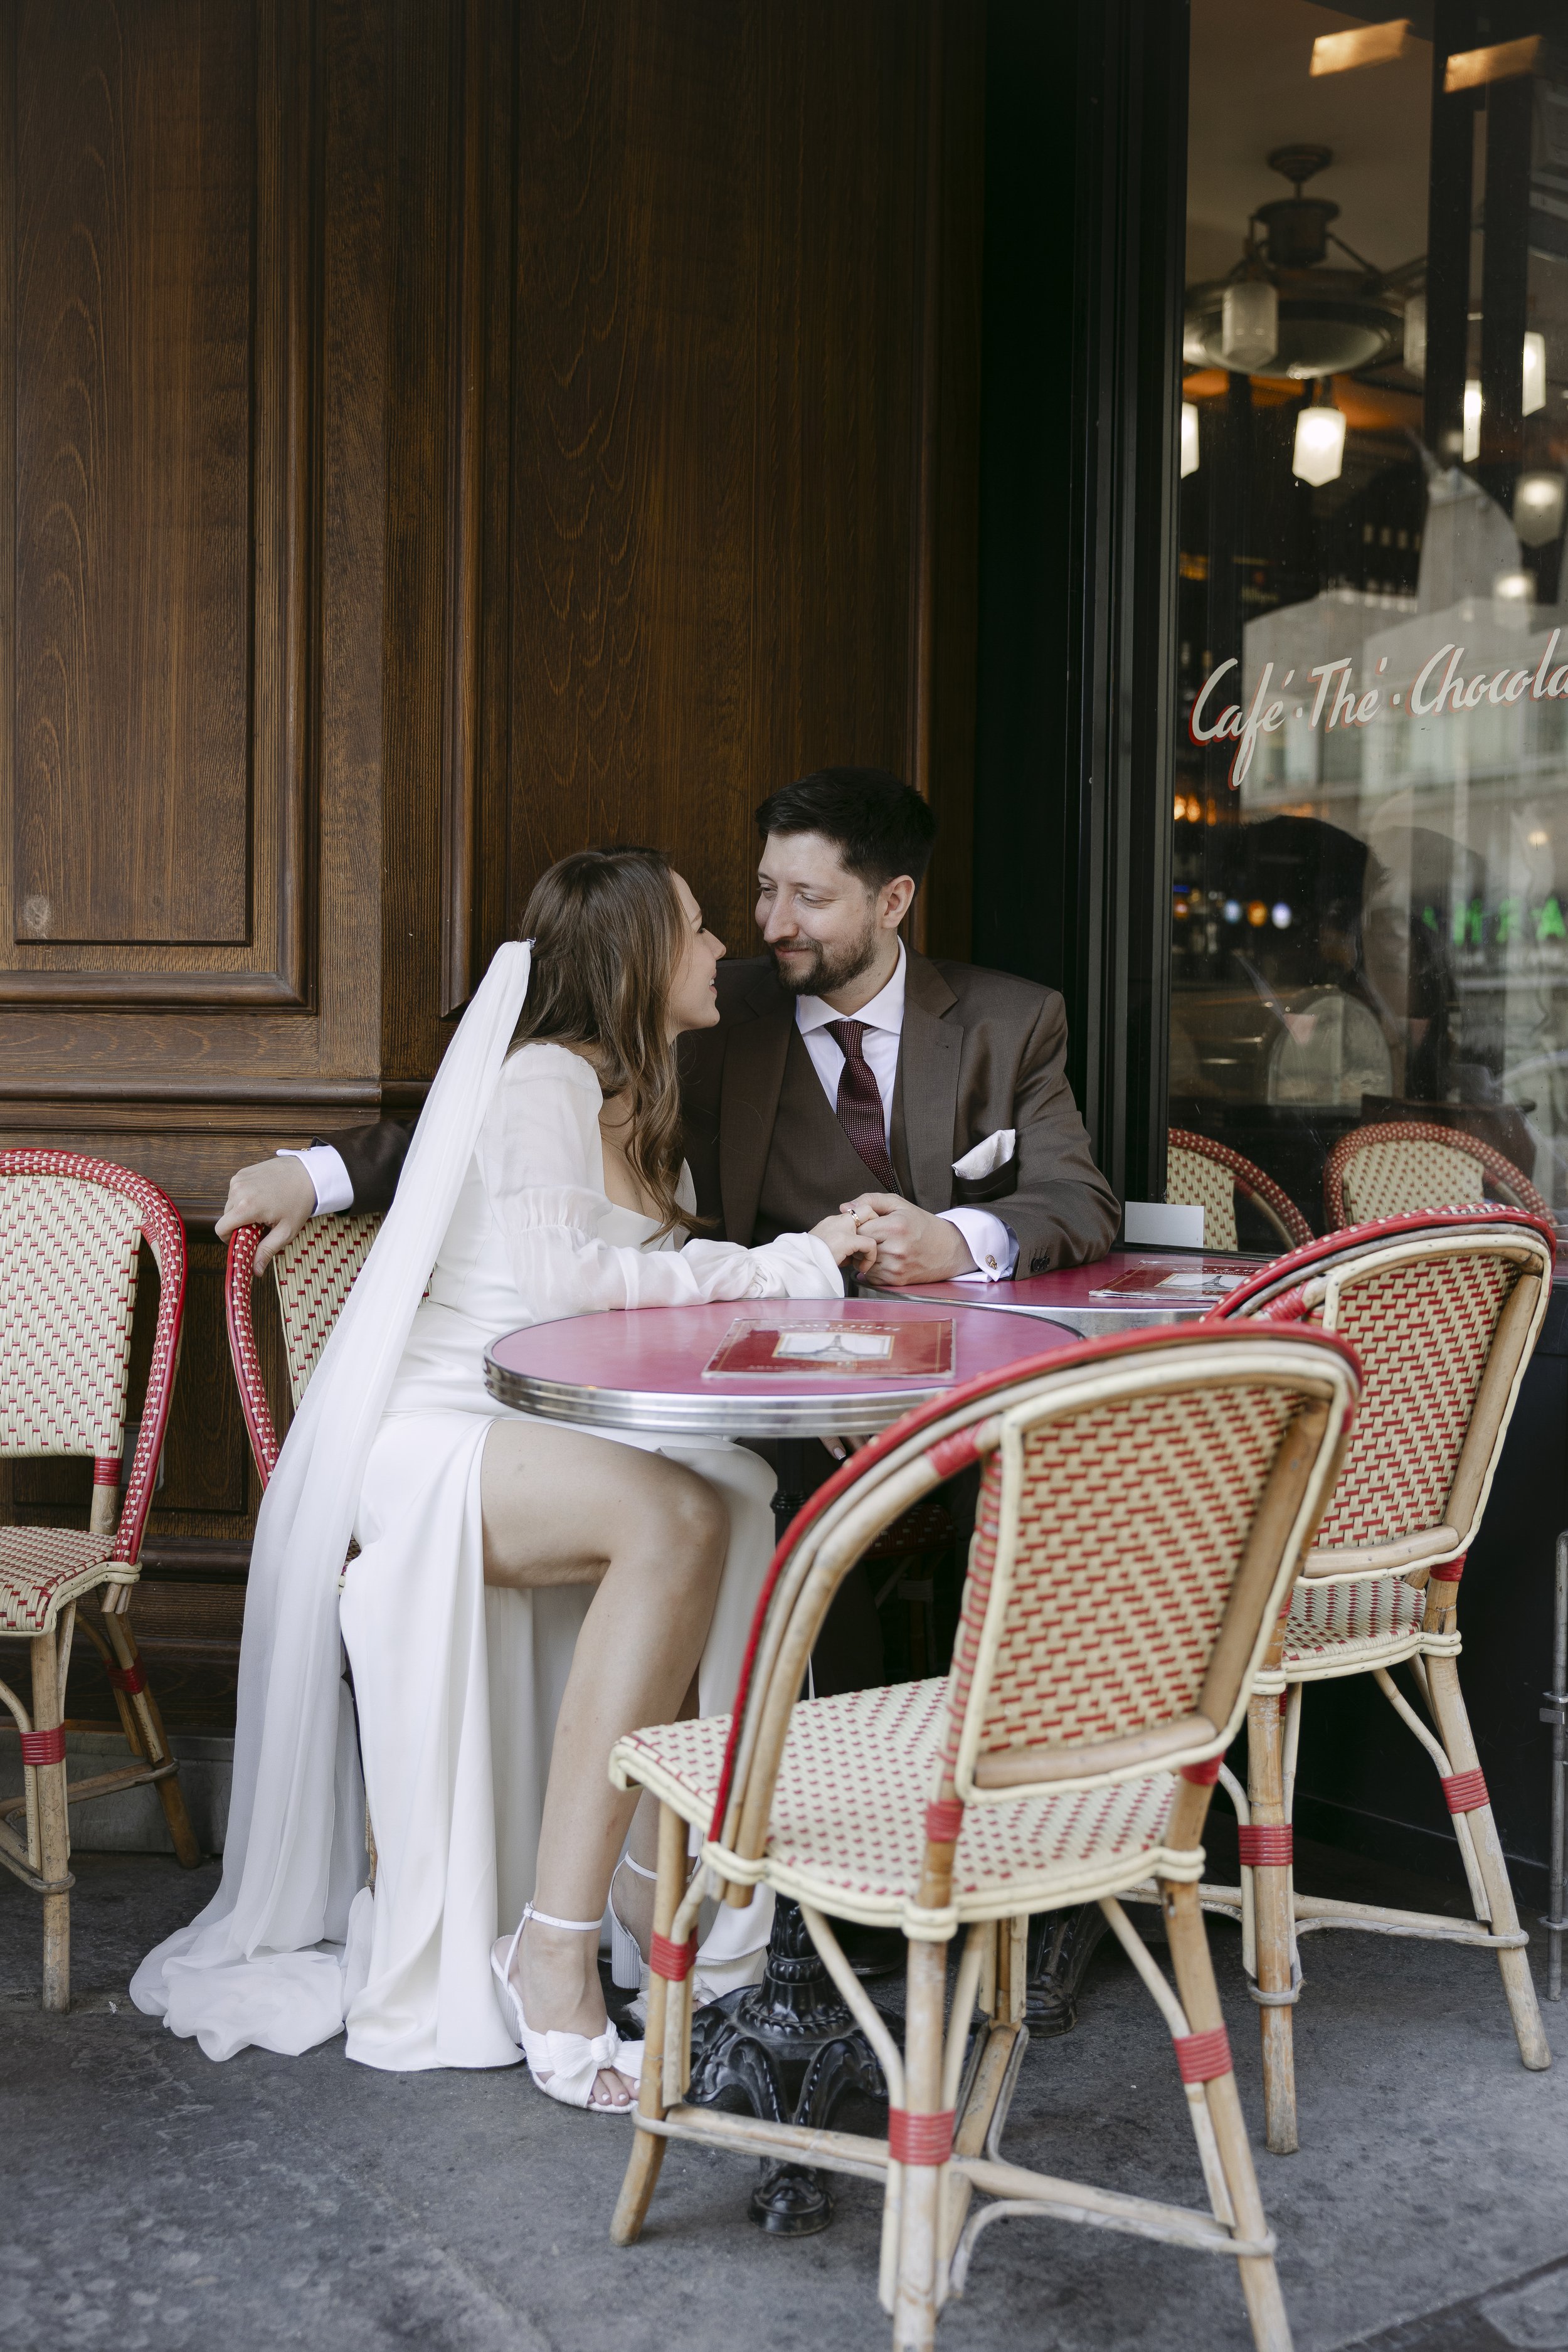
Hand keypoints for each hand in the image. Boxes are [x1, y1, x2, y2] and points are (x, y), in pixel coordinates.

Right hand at [215, 1156, 317, 1274]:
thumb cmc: (299, 1202)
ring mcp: (239, 1179)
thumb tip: (255, 1271)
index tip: (243, 1241)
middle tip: (260, 1225)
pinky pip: (236, 1191)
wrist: (309, 1174)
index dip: (229, 1239)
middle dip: (239, 1225)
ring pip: (230, 1204)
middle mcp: (238, 1191)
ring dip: (242, 1210)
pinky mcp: (242, 1173)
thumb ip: (267, 1251)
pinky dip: (245, 1197)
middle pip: (226, 1217)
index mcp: (246, 1206)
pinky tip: (263, 1197)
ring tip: (264, 1209)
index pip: (221, 1229)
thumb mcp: (285, 1231)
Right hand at [810, 1210, 878, 1273]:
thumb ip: (836, 1246)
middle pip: (866, 1209)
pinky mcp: (845, 1240)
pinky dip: (870, 1256)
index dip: (864, 1224)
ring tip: (864, 1260)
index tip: (862, 1244)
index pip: (855, 1212)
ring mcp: (841, 1228)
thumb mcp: (822, 1249)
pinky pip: (870, 1244)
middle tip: (870, 1245)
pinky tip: (862, 1267)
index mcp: (830, 1222)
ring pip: (871, 1222)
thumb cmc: (808, 1261)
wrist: (797, 1264)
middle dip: (874, 1224)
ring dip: (872, 1242)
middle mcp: (836, 1221)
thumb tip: (848, 1257)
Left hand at [838, 1194, 974, 1284]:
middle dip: (861, 1241)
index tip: (867, 1225)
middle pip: (859, 1246)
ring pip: (862, 1262)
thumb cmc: (921, 1225)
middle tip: (874, 1236)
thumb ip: (871, 1201)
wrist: (946, 1249)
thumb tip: (845, 1207)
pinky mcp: (895, 1281)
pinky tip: (885, 1259)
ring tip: (881, 1247)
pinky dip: (873, 1268)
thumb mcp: (899, 1205)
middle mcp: (895, 1249)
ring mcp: (895, 1267)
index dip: (859, 1225)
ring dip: (865, 1256)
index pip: (859, 1228)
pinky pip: (870, 1275)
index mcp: (895, 1227)